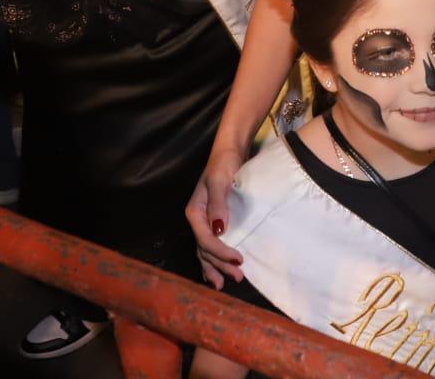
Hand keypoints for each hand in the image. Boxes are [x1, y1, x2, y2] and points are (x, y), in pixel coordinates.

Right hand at [185, 146, 245, 288]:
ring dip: (216, 267)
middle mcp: (197, 220)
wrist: (228, 153)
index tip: (239, 259)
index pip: (206, 240)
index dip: (221, 252)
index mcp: (195, 212)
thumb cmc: (224, 164)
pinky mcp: (213, 222)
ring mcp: (204, 222)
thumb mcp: (220, 180)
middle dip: (220, 265)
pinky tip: (219, 273)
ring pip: (205, 252)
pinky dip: (214, 261)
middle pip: (205, 250)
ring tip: (230, 281)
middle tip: (238, 276)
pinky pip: (209, 247)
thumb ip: (218, 204)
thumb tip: (219, 229)